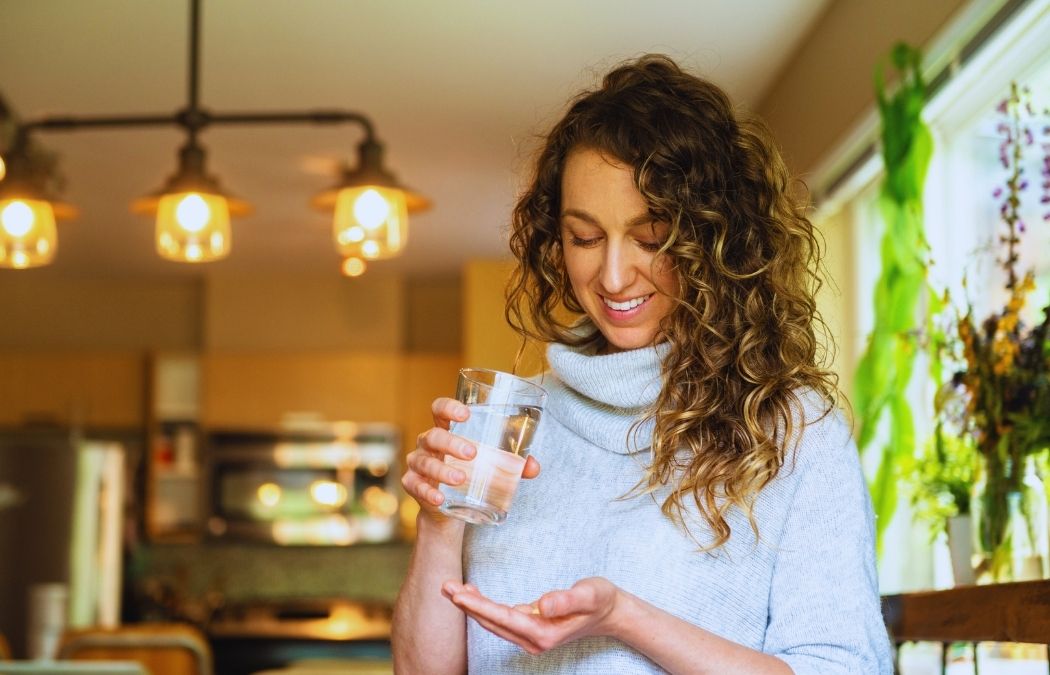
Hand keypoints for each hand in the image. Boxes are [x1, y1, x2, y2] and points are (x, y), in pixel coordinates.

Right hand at [402, 397, 540, 522]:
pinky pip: (415, 486)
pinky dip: (427, 492)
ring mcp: (418, 464)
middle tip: (473, 453)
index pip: (440, 409)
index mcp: (446, 430)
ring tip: (461, 479)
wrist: (449, 506)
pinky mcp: (413, 485)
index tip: (466, 413)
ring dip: (442, 471)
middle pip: (434, 436)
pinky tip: (439, 498)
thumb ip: (513, 464)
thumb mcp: (490, 465)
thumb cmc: (471, 473)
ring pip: (425, 462)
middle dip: (452, 443)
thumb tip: (534, 467)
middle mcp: (428, 443)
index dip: (449, 407)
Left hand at [441, 577, 619, 654]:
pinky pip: (501, 619)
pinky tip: (473, 594)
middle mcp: (534, 640)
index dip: (479, 606)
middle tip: (444, 586)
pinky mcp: (530, 629)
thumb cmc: (601, 600)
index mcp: (544, 632)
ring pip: (494, 622)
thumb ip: (567, 600)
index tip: (458, 595)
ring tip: (451, 588)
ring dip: (472, 606)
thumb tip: (543, 604)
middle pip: (493, 622)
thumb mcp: (590, 594)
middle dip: (467, 605)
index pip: (503, 618)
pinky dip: (484, 607)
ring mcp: (531, 637)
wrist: (611, 612)